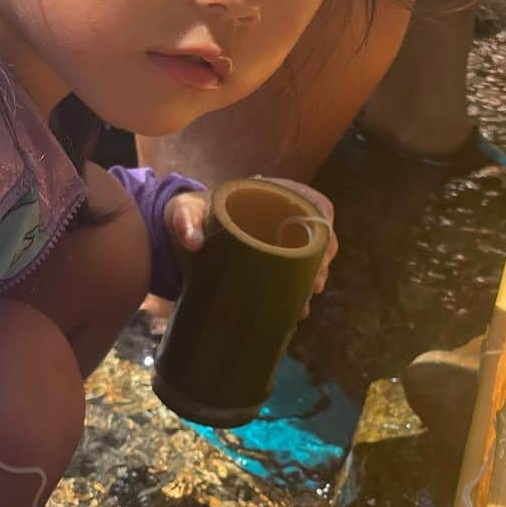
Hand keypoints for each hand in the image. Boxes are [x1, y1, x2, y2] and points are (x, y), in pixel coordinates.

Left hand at [165, 181, 337, 316]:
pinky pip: (294, 275)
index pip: (314, 204)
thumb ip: (185, 221)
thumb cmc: (189, 215)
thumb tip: (194, 243)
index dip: (325, 227)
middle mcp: (282, 217)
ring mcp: (278, 242)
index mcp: (271, 195)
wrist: (181, 235)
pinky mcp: (271, 263)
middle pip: (319, 237)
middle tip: (314, 286)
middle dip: (322, 263)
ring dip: (313, 281)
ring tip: (303, 304)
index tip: (323, 250)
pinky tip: (293, 310)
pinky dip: (297, 292)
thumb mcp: (184, 212)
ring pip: (310, 259)